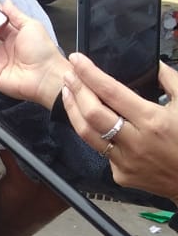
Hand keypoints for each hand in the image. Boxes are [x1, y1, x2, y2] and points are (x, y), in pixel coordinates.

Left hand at [62, 57, 177, 200]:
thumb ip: (169, 80)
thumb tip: (151, 63)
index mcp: (152, 121)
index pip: (111, 92)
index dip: (90, 74)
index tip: (77, 59)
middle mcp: (135, 142)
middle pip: (92, 113)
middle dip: (76, 90)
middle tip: (69, 74)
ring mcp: (125, 162)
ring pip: (87, 134)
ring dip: (73, 110)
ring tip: (68, 92)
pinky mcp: (120, 175)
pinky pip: (101, 151)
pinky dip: (95, 134)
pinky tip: (90, 121)